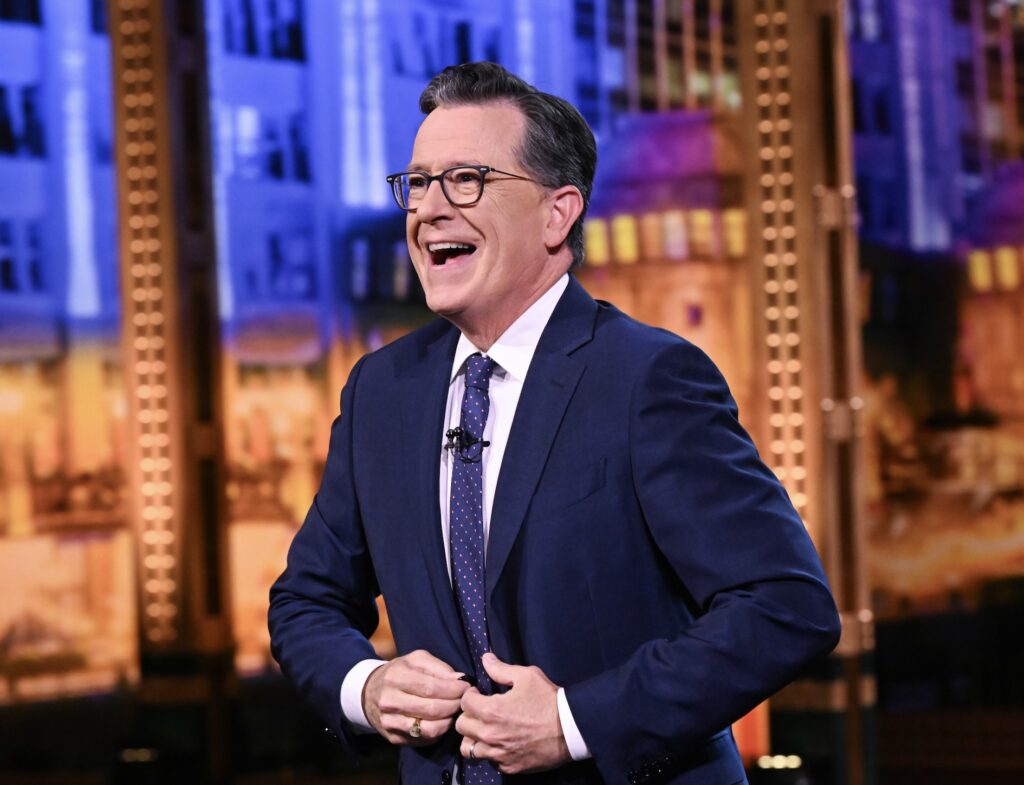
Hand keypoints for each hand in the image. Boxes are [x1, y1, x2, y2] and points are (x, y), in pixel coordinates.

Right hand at [362, 649, 469, 745]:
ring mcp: (390, 722)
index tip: (467, 688)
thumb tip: (460, 680)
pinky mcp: (394, 738)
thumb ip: (438, 667)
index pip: (430, 688)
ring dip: (449, 721)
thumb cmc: (399, 672)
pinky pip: (423, 740)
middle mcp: (390, 701)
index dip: (453, 690)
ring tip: (455, 712)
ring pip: (429, 729)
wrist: (369, 692)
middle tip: (465, 701)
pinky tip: (443, 721)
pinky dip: (438, 732)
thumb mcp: (415, 660)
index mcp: (396, 677)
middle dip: (454, 706)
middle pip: (431, 709)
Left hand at [456, 653, 571, 773]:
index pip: (464, 703)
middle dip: (469, 715)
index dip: (470, 695)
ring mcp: (499, 754)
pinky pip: (488, 761)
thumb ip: (501, 669)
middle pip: (461, 726)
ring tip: (485, 729)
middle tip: (481, 711)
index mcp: (492, 710)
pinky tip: (501, 742)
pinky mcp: (509, 767)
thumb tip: (485, 659)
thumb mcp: (527, 676)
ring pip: (468, 748)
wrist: (571, 729)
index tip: (479, 694)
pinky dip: (490, 752)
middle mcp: (491, 735)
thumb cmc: (548, 700)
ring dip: (474, 737)